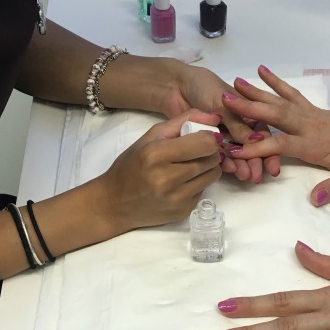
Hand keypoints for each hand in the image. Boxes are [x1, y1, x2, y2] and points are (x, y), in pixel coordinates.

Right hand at [97, 111, 222, 234]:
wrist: (115, 204)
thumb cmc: (131, 166)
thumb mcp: (150, 137)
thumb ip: (182, 122)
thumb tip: (214, 118)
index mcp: (156, 154)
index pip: (205, 143)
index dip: (210, 138)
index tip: (203, 137)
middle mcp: (167, 178)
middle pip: (212, 159)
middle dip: (210, 152)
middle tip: (199, 151)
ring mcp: (176, 198)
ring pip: (213, 175)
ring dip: (208, 167)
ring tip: (191, 165)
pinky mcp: (183, 211)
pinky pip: (204, 190)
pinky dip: (198, 183)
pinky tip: (182, 182)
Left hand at [155, 60, 280, 183]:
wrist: (176, 86)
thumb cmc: (204, 87)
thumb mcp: (223, 102)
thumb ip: (237, 122)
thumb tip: (255, 141)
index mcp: (249, 113)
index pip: (262, 134)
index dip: (269, 149)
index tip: (272, 166)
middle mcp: (239, 127)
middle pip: (251, 147)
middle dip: (255, 163)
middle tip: (255, 177)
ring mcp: (224, 136)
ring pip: (237, 154)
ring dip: (242, 166)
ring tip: (244, 177)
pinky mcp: (209, 144)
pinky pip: (220, 156)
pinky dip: (225, 163)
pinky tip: (230, 170)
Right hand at [221, 66, 329, 204]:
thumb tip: (314, 199)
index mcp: (316, 146)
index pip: (281, 145)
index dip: (256, 148)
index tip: (233, 149)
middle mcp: (310, 127)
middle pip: (275, 116)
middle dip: (249, 109)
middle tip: (224, 101)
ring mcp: (311, 115)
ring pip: (280, 102)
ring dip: (256, 93)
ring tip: (234, 83)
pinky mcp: (314, 110)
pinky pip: (292, 95)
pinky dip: (277, 82)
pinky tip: (263, 71)